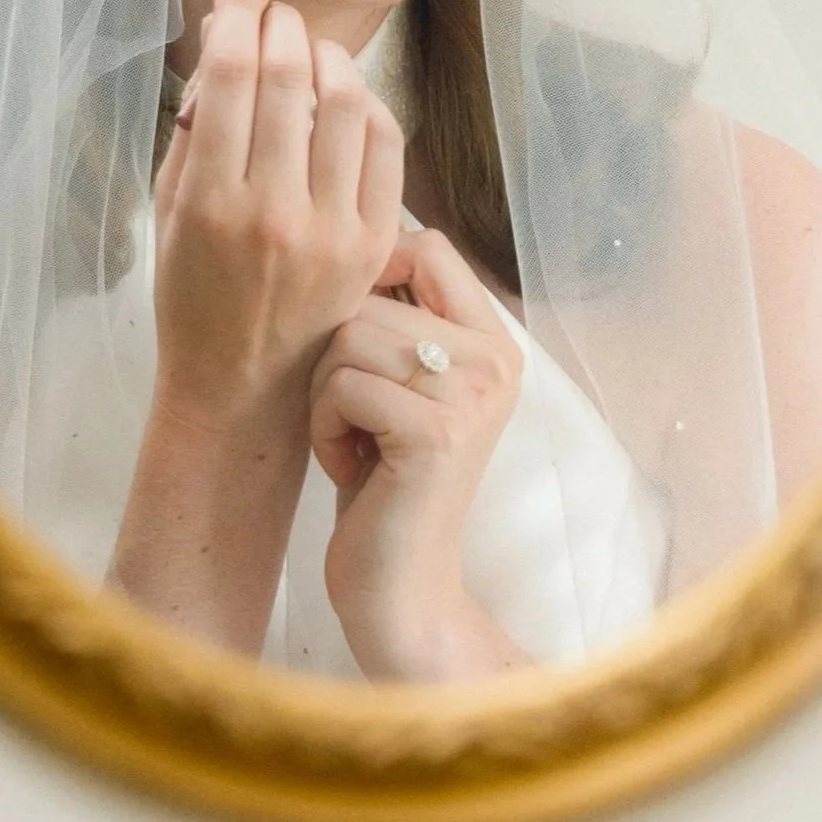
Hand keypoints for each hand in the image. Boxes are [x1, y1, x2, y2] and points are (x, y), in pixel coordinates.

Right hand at [110, 0, 403, 653]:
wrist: (244, 388)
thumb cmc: (194, 298)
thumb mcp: (169, 214)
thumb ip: (194, 134)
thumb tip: (222, 52)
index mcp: (212, 202)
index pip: (228, 77)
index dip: (235, 14)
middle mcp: (275, 210)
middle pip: (287, 79)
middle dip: (280, 27)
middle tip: (274, 12)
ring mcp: (333, 228)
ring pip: (346, 102)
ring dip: (328, 58)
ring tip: (311, 52)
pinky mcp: (375, 242)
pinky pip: (384, 145)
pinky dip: (368, 104)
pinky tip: (347, 96)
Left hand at [308, 228, 527, 680]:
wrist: (400, 590)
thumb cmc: (382, 484)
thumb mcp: (399, 386)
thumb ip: (394, 316)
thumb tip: (345, 231)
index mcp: (493, 340)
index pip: (427, 244)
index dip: (370, 277)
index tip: (355, 344)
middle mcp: (495, 360)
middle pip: (369, 292)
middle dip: (334, 357)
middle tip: (357, 419)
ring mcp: (472, 395)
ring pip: (349, 337)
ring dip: (326, 396)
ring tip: (355, 443)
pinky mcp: (438, 432)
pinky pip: (342, 385)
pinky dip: (326, 429)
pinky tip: (352, 468)